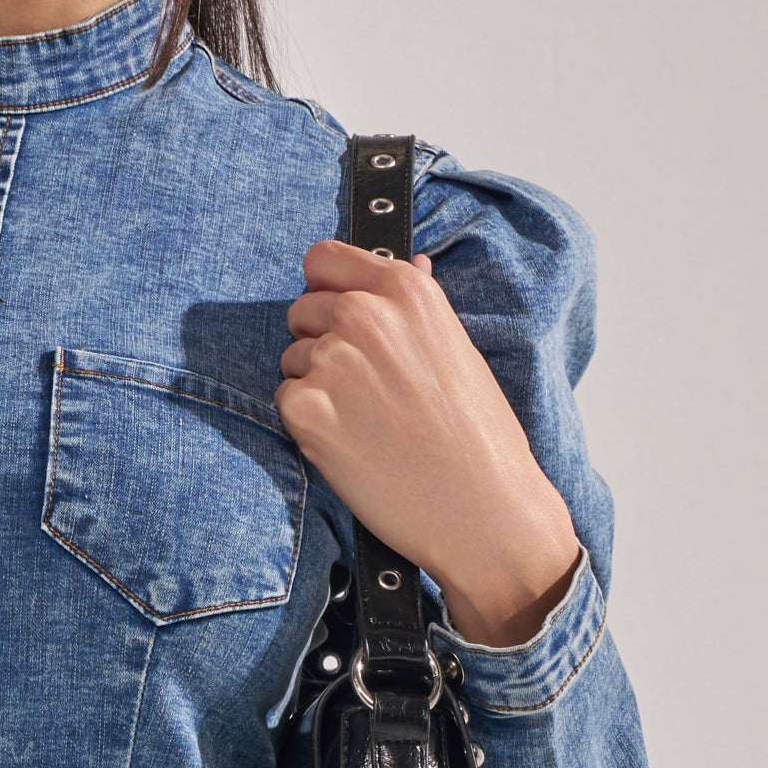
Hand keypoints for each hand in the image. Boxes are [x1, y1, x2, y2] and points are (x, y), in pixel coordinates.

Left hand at [278, 242, 580, 647]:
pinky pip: (284, 401)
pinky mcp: (306, 409)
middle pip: (300, 310)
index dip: (326, 288)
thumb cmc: (479, 435)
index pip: (323, 259)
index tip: (334, 308)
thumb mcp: (457, 349)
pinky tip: (351, 443)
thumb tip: (410, 260)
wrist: (482, 508)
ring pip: (290, 359)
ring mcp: (331, 360)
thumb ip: (418, 304)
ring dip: (315, 385)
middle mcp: (363, 315)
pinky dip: (307, 424)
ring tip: (367, 420)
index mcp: (406, 290)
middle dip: (319, 342)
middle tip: (364, 386)